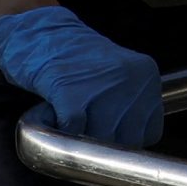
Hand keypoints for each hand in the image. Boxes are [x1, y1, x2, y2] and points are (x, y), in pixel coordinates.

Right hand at [0, 5, 164, 145]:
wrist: (38, 31)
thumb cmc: (76, 60)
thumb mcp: (118, 77)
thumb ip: (130, 108)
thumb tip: (128, 154)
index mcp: (147, 75)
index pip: (149, 133)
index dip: (125, 140)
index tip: (106, 129)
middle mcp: (131, 78)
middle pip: (126, 141)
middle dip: (102, 142)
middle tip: (83, 123)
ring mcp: (102, 83)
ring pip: (99, 140)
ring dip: (79, 138)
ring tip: (68, 114)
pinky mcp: (69, 89)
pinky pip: (72, 130)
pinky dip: (60, 131)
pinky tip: (54, 115)